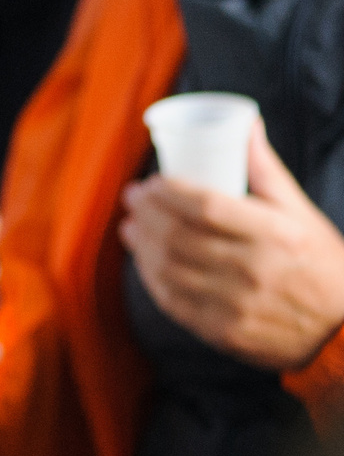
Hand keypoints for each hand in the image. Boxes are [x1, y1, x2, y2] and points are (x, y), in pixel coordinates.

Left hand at [120, 123, 343, 371]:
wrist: (341, 327)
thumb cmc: (319, 260)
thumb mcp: (300, 212)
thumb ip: (266, 170)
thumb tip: (245, 124)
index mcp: (276, 234)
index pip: (207, 206)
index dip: (169, 192)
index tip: (150, 182)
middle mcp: (254, 269)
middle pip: (180, 237)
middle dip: (147, 214)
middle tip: (133, 199)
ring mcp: (236, 304)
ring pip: (169, 270)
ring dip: (142, 245)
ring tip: (132, 226)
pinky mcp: (223, 331)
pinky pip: (173, 302)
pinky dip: (151, 278)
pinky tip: (144, 261)